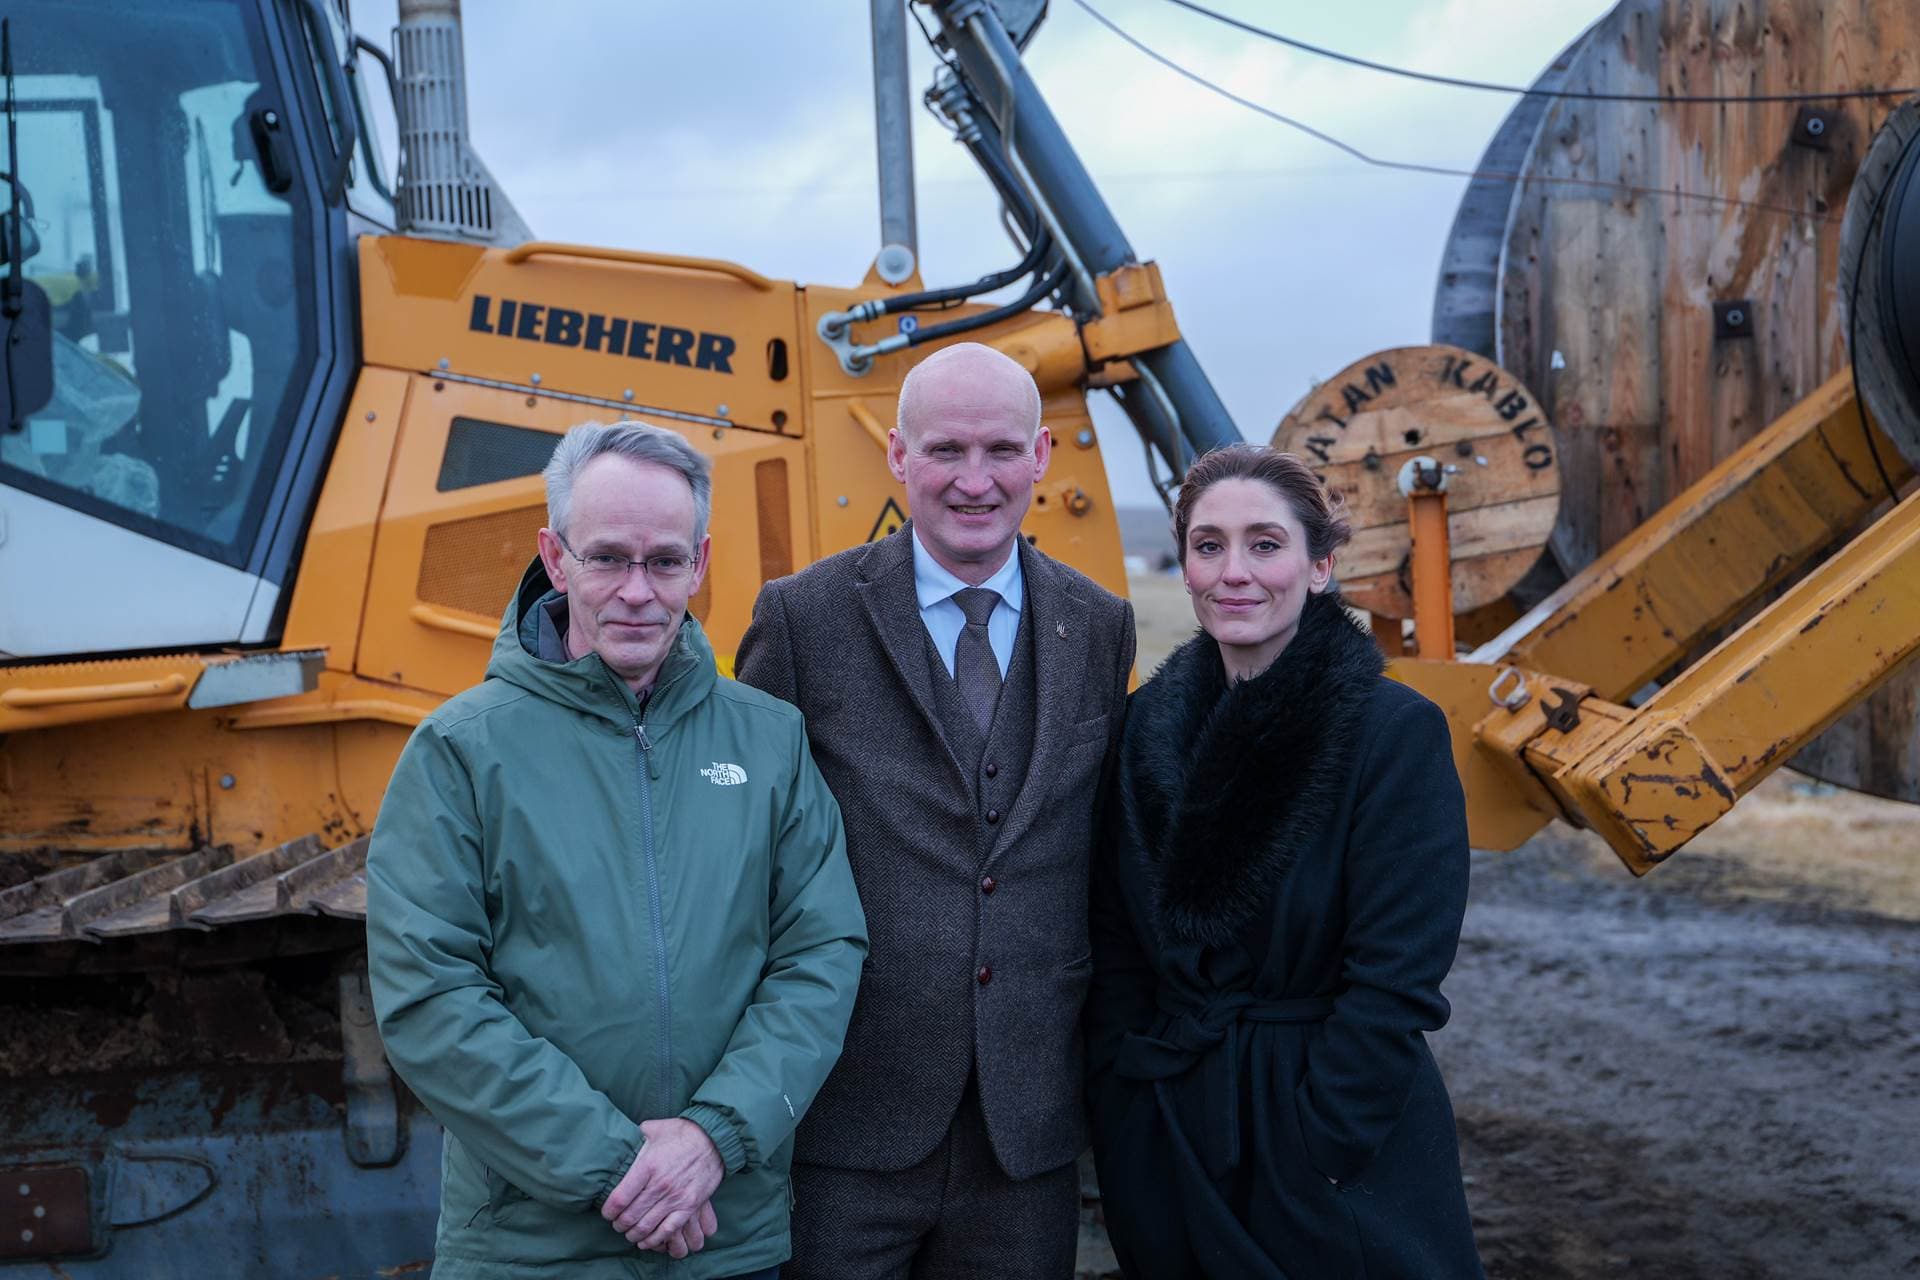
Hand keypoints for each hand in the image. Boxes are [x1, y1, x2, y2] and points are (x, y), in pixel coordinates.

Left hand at [602, 1118, 724, 1253]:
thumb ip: (636, 1135)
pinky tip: (646, 1241)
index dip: (608, 1211)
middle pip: (630, 1216)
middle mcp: (660, 1185)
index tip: (607, 1213)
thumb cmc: (683, 1133)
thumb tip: (623, 1135)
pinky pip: (668, 1230)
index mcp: (647, 1166)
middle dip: (619, 1225)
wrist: (715, 1139)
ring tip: (630, 1233)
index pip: (619, 1199)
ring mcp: (676, 1197)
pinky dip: (654, 1240)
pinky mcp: (690, 1206)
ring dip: (634, 1234)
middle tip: (617, 1224)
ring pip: (646, 1226)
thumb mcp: (655, 1129)